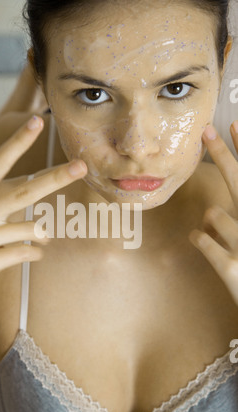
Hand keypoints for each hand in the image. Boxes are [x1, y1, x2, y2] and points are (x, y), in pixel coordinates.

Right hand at [0, 116, 86, 313]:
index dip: (18, 142)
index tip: (37, 122)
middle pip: (23, 191)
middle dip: (55, 178)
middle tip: (81, 166)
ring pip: (29, 229)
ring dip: (43, 235)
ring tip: (41, 239)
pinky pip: (24, 253)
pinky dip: (34, 254)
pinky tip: (32, 255)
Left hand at [189, 121, 237, 305]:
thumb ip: (237, 214)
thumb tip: (213, 205)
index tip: (233, 123)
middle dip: (223, 155)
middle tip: (207, 132)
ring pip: (215, 214)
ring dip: (213, 218)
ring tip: (213, 223)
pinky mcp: (232, 270)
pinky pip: (206, 244)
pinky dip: (200, 239)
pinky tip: (195, 236)